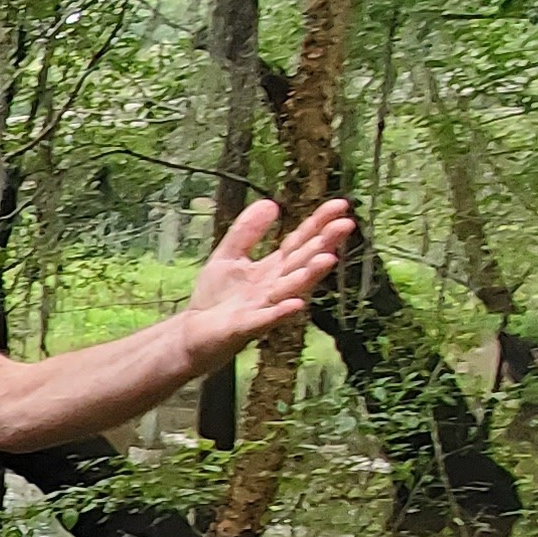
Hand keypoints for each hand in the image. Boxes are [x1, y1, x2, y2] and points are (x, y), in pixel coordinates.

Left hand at [177, 196, 354, 356]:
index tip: (340, 204)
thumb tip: (271, 202)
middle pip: (303, 262)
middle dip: (324, 244)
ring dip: (310, 275)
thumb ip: (248, 231)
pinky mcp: (246, 327)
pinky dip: (280, 313)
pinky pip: (266, 320)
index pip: (300, 242)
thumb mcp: (229, 255)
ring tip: (329, 258)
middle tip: (346, 224)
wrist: (192, 334)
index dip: (319, 223)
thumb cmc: (215, 298)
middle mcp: (276, 287)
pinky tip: (296, 304)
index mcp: (273, 268)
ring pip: (291, 290)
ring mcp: (264, 308)